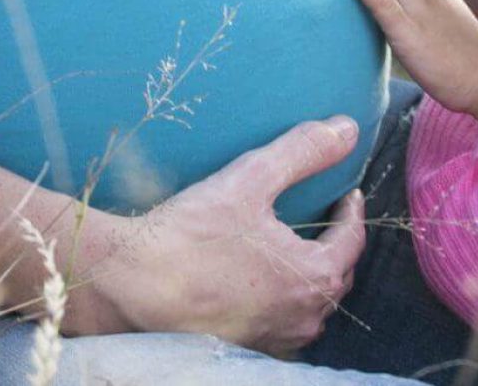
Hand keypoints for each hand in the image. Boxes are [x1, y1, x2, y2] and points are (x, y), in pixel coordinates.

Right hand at [74, 117, 366, 354]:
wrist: (126, 285)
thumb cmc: (189, 234)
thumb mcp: (252, 179)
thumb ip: (304, 151)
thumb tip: (347, 129)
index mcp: (314, 277)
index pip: (352, 240)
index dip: (351, 212)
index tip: (346, 193)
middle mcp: (302, 317)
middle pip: (337, 276)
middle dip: (336, 245)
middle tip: (326, 218)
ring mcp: (274, 339)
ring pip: (311, 306)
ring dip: (311, 277)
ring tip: (297, 249)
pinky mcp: (244, 348)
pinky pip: (280, 324)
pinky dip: (282, 301)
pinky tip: (262, 283)